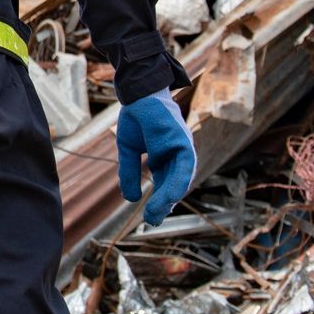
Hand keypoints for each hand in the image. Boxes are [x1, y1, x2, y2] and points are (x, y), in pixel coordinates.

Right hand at [117, 91, 195, 224]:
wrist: (138, 93)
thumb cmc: (136, 117)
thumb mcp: (128, 150)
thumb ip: (129, 173)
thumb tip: (131, 199)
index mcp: (165, 157)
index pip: (165, 184)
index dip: (159, 200)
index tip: (151, 216)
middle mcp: (177, 155)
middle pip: (173, 185)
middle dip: (163, 205)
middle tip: (152, 220)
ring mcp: (182, 149)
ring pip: (180, 180)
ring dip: (168, 198)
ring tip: (155, 213)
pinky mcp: (184, 142)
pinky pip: (185, 167)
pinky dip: (178, 183)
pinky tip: (170, 197)